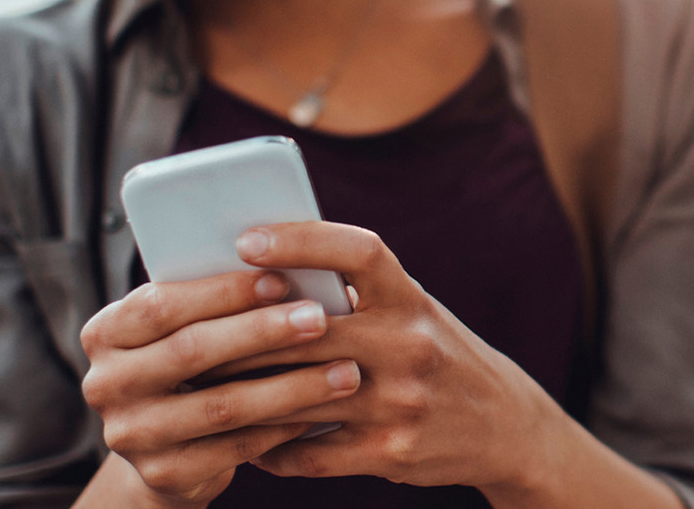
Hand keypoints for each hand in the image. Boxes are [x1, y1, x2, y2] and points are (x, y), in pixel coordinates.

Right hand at [76, 269, 365, 505]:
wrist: (170, 449)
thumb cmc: (194, 365)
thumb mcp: (187, 327)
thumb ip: (215, 301)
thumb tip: (290, 262)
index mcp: (105, 333)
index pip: (162, 303)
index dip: (224, 291)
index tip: (283, 278)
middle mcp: (105, 384)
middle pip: (191, 350)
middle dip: (263, 331)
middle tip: (320, 317)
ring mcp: (130, 435)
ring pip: (222, 404)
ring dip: (291, 385)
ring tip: (344, 371)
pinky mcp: (163, 474)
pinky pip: (235, 447)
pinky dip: (283, 427)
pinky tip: (321, 411)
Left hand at [223, 223, 565, 494]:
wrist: (504, 426)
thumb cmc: (438, 354)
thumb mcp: (413, 311)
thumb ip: (356, 295)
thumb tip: (264, 273)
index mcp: (411, 299)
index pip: (358, 251)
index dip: (302, 240)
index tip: (247, 239)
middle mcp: (410, 344)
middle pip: (305, 332)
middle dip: (241, 335)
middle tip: (188, 334)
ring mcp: (401, 402)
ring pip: (296, 397)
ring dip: (242, 396)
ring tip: (201, 390)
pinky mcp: (390, 453)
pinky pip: (308, 454)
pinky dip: (270, 449)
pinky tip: (249, 442)